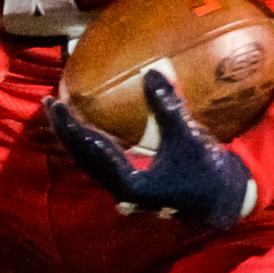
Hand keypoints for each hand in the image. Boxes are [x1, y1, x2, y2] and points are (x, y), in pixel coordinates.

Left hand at [46, 69, 256, 230]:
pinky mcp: (132, 185)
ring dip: (76, 138)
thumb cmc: (207, 173)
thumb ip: (168, 107)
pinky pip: (102, 163)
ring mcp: (125, 190)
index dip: (72, 127)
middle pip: (83, 158)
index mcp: (130, 183)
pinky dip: (91, 144)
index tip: (57, 105)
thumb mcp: (189, 137)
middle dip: (66, 131)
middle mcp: (121, 190)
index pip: (91, 151)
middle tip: (50, 103)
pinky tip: (87, 129)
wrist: (223, 201)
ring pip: (90, 162)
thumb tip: (152, 71)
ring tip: (62, 114)